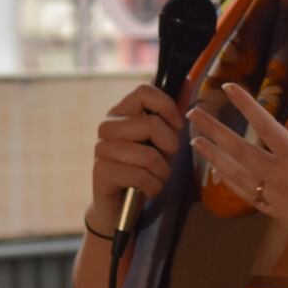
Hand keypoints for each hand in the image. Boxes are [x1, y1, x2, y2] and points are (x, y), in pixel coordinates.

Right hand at [86, 83, 183, 233]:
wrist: (120, 206)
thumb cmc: (143, 167)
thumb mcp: (162, 139)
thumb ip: (172, 112)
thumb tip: (187, 81)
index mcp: (121, 112)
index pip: (144, 91)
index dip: (167, 105)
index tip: (178, 124)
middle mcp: (107, 126)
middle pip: (151, 124)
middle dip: (170, 146)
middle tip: (166, 160)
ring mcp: (101, 148)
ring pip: (148, 155)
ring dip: (162, 172)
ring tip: (157, 177)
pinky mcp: (101, 171)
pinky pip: (140, 176)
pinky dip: (153, 187)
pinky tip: (147, 190)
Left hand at [189, 82, 287, 278]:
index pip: (268, 127)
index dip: (247, 106)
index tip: (229, 88)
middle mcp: (281, 178)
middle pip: (240, 150)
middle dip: (215, 130)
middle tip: (192, 113)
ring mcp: (275, 198)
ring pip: (236, 173)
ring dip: (214, 156)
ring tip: (194, 141)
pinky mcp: (276, 213)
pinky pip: (245, 194)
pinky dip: (229, 181)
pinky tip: (218, 173)